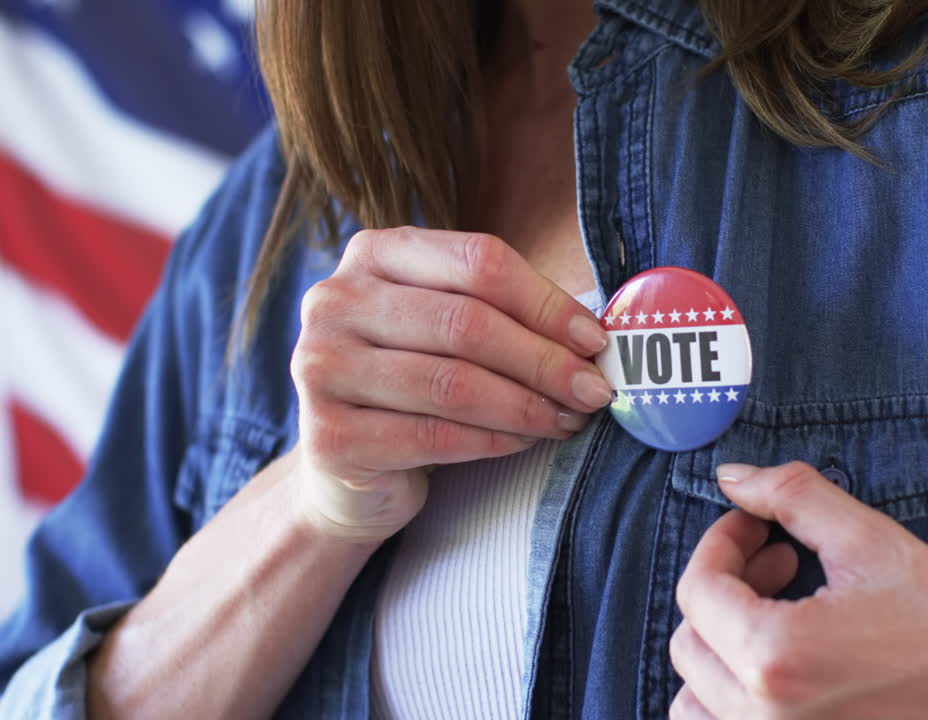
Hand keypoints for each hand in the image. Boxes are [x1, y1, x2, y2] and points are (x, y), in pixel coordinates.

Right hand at [289, 228, 611, 542]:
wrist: (346, 472)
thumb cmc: (415, 384)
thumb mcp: (447, 329)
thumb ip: (503, 313)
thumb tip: (592, 335)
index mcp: (374, 253)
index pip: (477, 262)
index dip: (546, 302)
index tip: (595, 340)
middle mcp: (336, 301)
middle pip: (467, 322)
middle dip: (544, 360)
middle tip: (593, 390)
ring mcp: (322, 366)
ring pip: (452, 383)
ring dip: (527, 405)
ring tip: (569, 419)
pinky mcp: (328, 436)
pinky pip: (435, 436)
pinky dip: (495, 440)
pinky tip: (526, 441)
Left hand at [668, 461, 927, 719]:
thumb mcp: (868, 540)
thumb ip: (788, 496)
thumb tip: (730, 476)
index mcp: (774, 655)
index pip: (697, 589)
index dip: (721, 541)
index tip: (757, 525)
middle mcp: (763, 716)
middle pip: (690, 640)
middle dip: (726, 586)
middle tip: (780, 559)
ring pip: (694, 697)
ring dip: (720, 646)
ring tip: (775, 614)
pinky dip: (731, 698)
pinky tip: (782, 663)